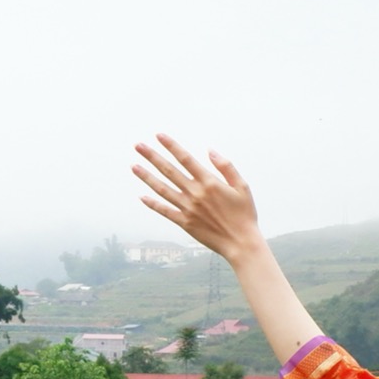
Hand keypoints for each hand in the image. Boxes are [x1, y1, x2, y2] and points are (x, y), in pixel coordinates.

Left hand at [133, 136, 265, 263]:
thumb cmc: (244, 214)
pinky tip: (142, 197)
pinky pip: (165, 211)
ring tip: (134, 166)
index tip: (159, 135)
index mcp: (209, 182)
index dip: (171, 146)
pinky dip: (153, 204)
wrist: (241, 243)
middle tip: (138, 146)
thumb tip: (209, 150)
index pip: (186, 159)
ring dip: (146, 177)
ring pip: (162, 189)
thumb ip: (226, 166)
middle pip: (169, 171)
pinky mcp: (185, 223)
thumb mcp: (242, 186)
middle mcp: (195, 194)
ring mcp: (188, 209)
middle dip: (152, 156)